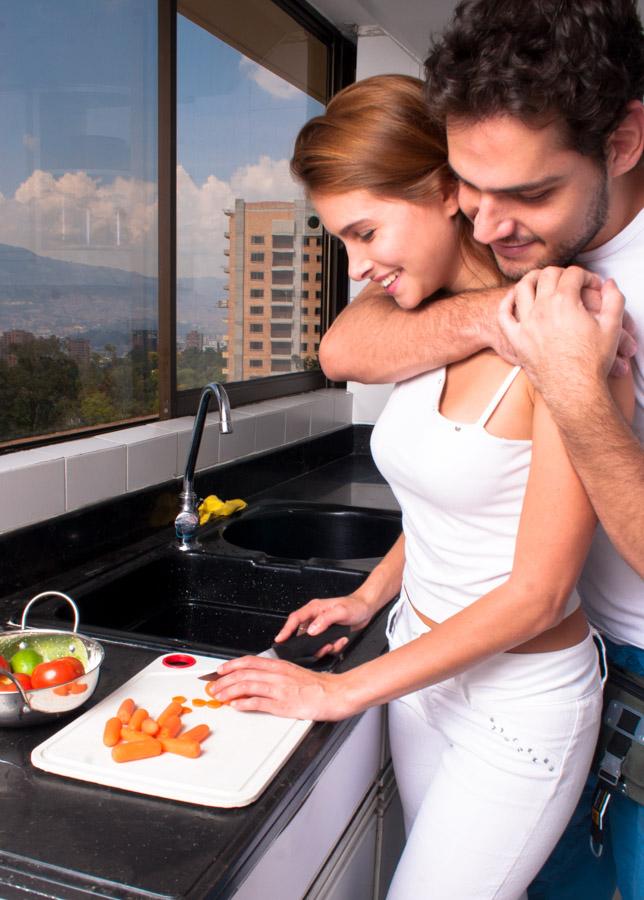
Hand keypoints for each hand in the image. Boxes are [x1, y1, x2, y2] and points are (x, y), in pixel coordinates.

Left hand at [211, 655, 350, 720]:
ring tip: (219, 696)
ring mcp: (279, 689)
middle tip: (214, 686)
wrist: (334, 693)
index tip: (221, 670)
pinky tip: (236, 706)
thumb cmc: (318, 685)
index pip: (249, 661)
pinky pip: (258, 702)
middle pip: (244, 673)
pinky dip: (244, 704)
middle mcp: (277, 674)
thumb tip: (261, 678)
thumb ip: (278, 674)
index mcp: (280, 665)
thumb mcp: (294, 672)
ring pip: (247, 685)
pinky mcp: (283, 704)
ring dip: (229, 691)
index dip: (231, 665)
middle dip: (225, 680)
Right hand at [273, 592, 375, 658]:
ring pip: (313, 643)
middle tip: (318, 649)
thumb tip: (311, 630)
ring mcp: (321, 625)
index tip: (279, 639)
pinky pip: (324, 645)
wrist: (367, 608)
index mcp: (315, 608)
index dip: (285, 630)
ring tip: (334, 643)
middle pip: (302, 634)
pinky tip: (340, 641)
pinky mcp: (327, 633)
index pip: (295, 619)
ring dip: (323, 647)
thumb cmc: (355, 605)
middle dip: (309, 645)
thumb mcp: (341, 611)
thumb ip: (325, 620)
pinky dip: (332, 647)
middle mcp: (315, 617)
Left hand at [498, 266, 630, 397]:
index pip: (573, 274)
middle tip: (569, 281)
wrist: (574, 389)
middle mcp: (542, 309)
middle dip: (561, 273)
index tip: (593, 286)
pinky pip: (504, 314)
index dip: (587, 276)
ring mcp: (526, 323)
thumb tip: (609, 284)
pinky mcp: (516, 339)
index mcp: (565, 302)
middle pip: (547, 275)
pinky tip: (513, 298)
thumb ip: (614, 299)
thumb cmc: (592, 361)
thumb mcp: (612, 327)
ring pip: (522, 288)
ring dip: (532, 279)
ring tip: (541, 280)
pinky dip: (506, 302)